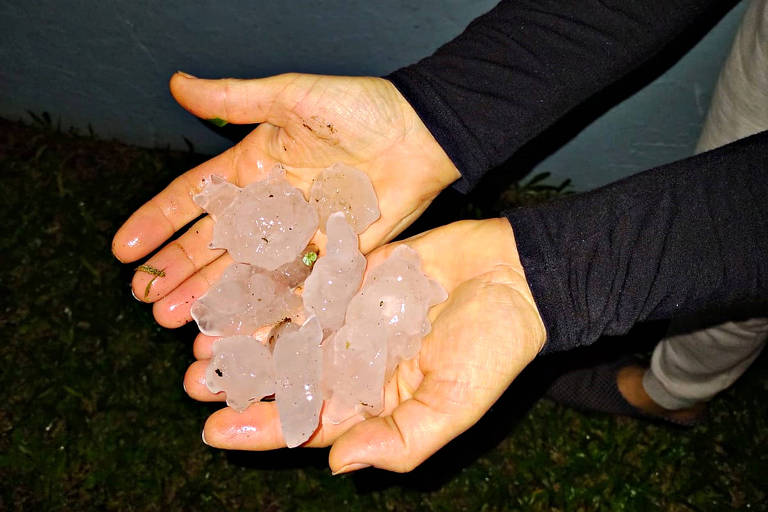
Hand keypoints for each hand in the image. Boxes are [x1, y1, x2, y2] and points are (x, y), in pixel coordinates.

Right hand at [112, 72, 459, 327]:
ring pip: (244, 272)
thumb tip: (177, 84)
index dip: (157, 223)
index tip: (124, 249)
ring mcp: (296, 236)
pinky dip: (265, 309)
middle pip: (212, 245)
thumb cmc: (360, 110)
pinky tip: (238, 330)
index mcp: (252, 169)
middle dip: (177, 271)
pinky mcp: (327, 255)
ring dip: (210, 297)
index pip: (193, 199)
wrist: (420, 136)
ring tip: (175, 321)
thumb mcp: (292, 98)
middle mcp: (268, 208)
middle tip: (146, 298)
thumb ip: (235, 100)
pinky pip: (291, 288)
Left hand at [183, 218, 546, 472]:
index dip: (261, 429)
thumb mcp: (453, 405)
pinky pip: (305, 289)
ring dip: (248, 340)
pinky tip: (241, 294)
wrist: (513, 275)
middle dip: (244, 384)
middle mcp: (353, 363)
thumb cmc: (492, 346)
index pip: (307, 423)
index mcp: (373, 402)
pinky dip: (273, 294)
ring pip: (287, 335)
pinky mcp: (352, 279)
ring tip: (205, 343)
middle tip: (198, 382)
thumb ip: (400, 440)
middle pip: (286, 380)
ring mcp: (350, 320)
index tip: (215, 431)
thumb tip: (338, 464)